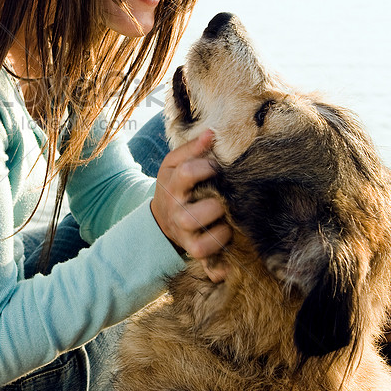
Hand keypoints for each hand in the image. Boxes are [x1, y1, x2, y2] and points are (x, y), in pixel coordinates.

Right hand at [149, 129, 230, 281]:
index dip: (207, 168)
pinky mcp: (193, 249)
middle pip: (193, 213)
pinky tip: (227, 244)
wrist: (163, 216)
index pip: (187, 174)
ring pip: (202, 239)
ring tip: (227, 219)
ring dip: (221, 229)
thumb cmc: (176, 185)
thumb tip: (212, 133)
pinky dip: (219, 257)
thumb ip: (193, 148)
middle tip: (224, 198)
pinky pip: (205, 255)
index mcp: (173, 185)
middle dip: (215, 204)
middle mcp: (177, 211)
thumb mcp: (175, 163)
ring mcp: (184, 232)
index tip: (218, 166)